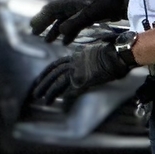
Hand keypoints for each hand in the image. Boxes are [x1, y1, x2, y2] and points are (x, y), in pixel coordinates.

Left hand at [24, 27, 140, 111]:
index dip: (48, 72)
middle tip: (36, 92)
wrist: (118, 53)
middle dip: (43, 82)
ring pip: (57, 81)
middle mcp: (74, 61)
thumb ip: (89, 59)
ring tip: (41, 99)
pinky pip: (69, 89)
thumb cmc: (114, 51)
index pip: (58, 64)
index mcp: (76, 55)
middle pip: (53, 72)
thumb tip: (90, 65)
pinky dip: (61, 95)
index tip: (41, 78)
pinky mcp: (82, 79)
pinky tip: (56, 102)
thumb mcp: (97, 52)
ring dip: (48, 91)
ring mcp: (77, 70)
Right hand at [29, 0, 130, 42]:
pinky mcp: (90, 12)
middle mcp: (74, 1)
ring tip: (49, 40)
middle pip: (56, 13)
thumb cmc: (109, 4)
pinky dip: (68, 31)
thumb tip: (61, 32)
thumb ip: (75, 22)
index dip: (41, 19)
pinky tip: (67, 40)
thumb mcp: (91, 13)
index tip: (33, 29)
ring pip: (65, 18)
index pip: (52, 9)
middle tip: (36, 34)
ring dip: (56, 29)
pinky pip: (74, 22)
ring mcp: (82, 6)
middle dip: (46, 24)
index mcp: (72, 0)